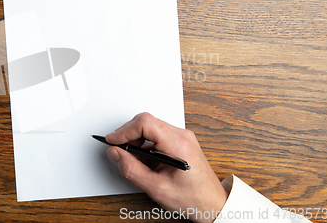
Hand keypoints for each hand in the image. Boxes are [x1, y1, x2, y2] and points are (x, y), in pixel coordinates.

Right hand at [105, 112, 226, 222]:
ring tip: (134, 161)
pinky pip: (157, 135)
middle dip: (129, 135)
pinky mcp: (180, 141)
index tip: (113, 141)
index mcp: (178, 145)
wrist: (213, 204)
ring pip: (150, 128)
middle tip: (119, 151)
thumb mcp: (157, 188)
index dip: (125, 130)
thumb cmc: (193, 198)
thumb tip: (115, 153)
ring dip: (137, 141)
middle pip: (146, 122)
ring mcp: (182, 137)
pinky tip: (145, 162)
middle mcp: (182, 136)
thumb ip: (132, 170)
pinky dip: (146, 145)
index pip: (146, 123)